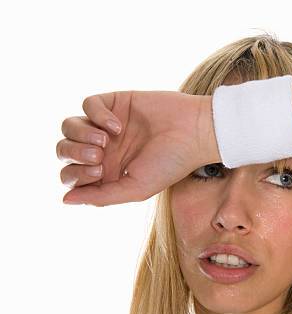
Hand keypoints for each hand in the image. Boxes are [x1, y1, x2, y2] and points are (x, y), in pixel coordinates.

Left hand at [57, 91, 218, 205]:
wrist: (194, 133)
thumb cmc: (171, 164)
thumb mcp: (136, 189)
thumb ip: (101, 196)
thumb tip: (65, 200)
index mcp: (106, 172)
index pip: (70, 174)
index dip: (74, 175)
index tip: (99, 172)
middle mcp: (103, 149)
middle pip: (64, 150)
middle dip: (74, 155)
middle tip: (99, 158)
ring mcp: (106, 124)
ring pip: (69, 126)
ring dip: (80, 135)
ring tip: (104, 141)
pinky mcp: (115, 102)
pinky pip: (88, 104)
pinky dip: (97, 115)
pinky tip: (118, 126)